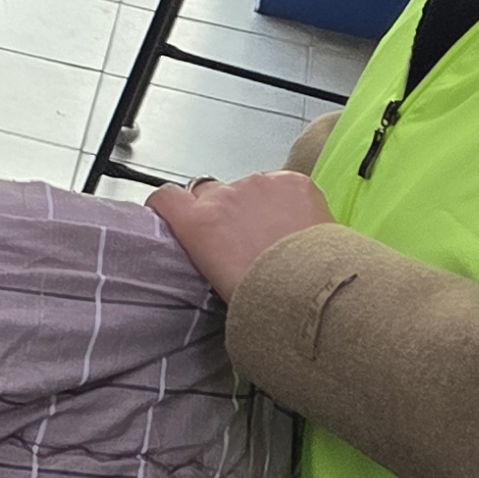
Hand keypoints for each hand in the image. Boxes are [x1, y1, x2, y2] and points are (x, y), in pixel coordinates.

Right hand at [145, 169, 331, 301]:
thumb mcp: (215, 281)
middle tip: (238, 236)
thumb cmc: (267, 296)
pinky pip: (283, 184)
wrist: (312, 290)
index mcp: (198, 223)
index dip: (169, 205)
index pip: (166, 197)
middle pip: (209, 190)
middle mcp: (224, 196)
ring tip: (277, 235)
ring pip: (249, 187)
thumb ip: (203, 253)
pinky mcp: (292, 181)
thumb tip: (209, 251)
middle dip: (219, 208)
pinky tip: (298, 224)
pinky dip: (288, 199)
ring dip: (257, 204)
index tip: (175, 212)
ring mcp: (259, 184)